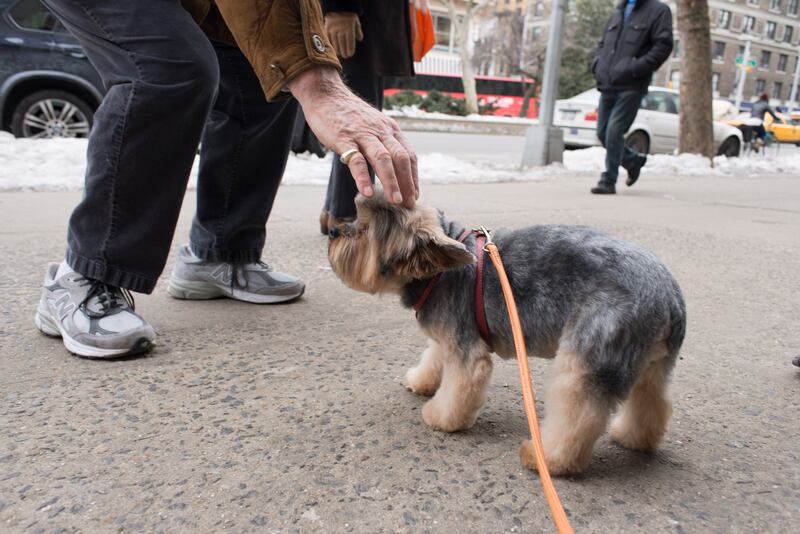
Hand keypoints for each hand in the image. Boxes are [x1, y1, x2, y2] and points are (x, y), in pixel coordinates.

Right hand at [288, 67, 418, 207]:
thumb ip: (383, 144)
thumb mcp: (374, 126)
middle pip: (401, 159)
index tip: (414, 195)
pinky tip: (366, 192)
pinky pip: (356, 159)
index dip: (413, 177)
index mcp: (390, 130)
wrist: (326, 94)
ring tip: (395, 201)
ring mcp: (362, 134)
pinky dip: (363, 177)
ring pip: (383, 159)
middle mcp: (380, 131)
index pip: (409, 155)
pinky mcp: (344, 138)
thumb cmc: (349, 115)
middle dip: (407, 183)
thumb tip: (392, 170)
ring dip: (391, 182)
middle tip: (409, 204)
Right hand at [325, 12, 362, 58]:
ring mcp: (333, 30)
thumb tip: (360, 39)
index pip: (350, 44)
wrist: (337, 5)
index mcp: (349, 29)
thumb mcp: (356, 21)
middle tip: (345, 56)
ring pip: (335, 45)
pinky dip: (331, 45)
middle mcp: (341, 31)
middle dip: (344, 53)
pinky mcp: (327, 29)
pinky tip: (333, 48)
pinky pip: (328, 40)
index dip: (350, 51)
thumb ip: (358, 31)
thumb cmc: (348, 14)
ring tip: (339, 53)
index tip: (350, 54)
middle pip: (342, 46)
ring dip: (338, 50)